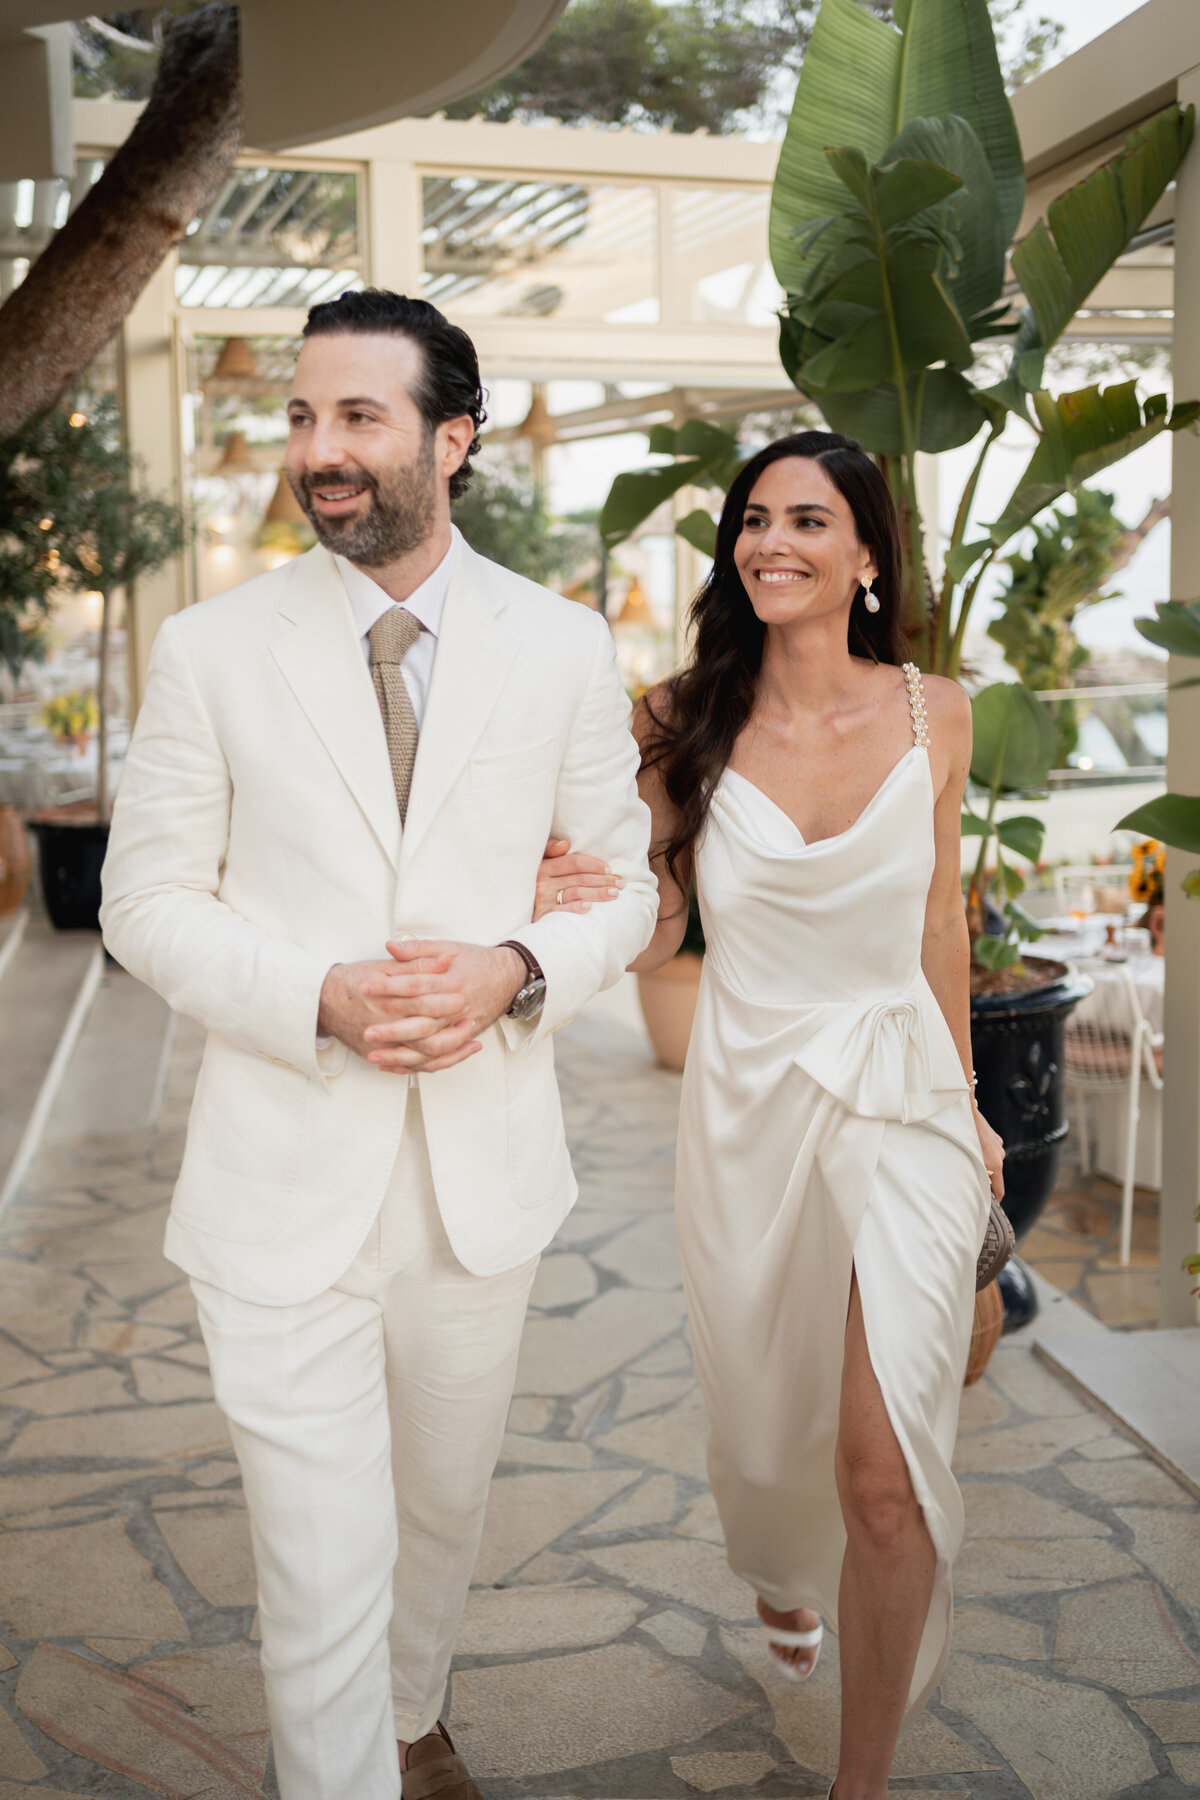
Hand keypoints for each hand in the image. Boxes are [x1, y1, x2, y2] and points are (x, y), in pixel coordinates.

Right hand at [318, 955, 474, 1070]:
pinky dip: (434, 1064)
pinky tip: (452, 1056)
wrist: (322, 1001)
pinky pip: (412, 1067)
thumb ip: (417, 964)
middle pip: (428, 1035)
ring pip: (424, 1057)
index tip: (465, 996)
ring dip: (451, 1052)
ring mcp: (382, 1047)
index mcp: (388, 1001)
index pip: (426, 1004)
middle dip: (455, 1030)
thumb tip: (446, 960)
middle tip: (473, 1021)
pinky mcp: (379, 1057)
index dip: (448, 1001)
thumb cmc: (354, 980)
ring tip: (472, 1043)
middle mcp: (385, 1027)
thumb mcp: (384, 966)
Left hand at [355, 939, 527, 1072]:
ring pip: (431, 1047)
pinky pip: (440, 1059)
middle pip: (423, 1023)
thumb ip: (419, 949)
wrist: (509, 977)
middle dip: (393, 1030)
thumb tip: (391, 947)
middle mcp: (459, 1007)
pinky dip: (416, 1065)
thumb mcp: (450, 947)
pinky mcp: (463, 1039)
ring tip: (374, 1055)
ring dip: (402, 1054)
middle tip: (367, 1031)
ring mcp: (463, 1026)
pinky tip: (394, 1065)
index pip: (417, 985)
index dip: (390, 986)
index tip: (365, 987)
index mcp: (453, 981)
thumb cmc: (478, 961)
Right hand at [534, 837, 623, 920]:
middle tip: (620, 883)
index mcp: (543, 866)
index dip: (594, 864)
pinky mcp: (541, 915)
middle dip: (603, 880)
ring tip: (614, 894)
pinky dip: (575, 908)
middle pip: (579, 878)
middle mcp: (542, 881)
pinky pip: (560, 911)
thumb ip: (550, 850)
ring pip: (576, 893)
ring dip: (597, 893)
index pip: (573, 862)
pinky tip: (589, 907)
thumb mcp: (537, 862)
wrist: (515, 906)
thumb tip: (565, 845)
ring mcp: (541, 899)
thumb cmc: (531, 882)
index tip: (609, 869)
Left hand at [974, 1105, 1004, 1200]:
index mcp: (995, 1163)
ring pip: (991, 1162)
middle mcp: (1000, 1155)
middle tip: (971, 1184)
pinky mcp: (994, 1138)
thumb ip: (975, 1174)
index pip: (999, 1190)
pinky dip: (982, 1153)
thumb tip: (979, 1188)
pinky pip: (989, 1151)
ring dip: (982, 1165)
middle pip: (995, 1175)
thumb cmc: (961, 1134)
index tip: (989, 1208)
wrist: (966, 1109)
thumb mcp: (967, 1158)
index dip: (995, 1200)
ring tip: (967, 1163)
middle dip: (985, 1180)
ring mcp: (998, 1145)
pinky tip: (971, 1148)